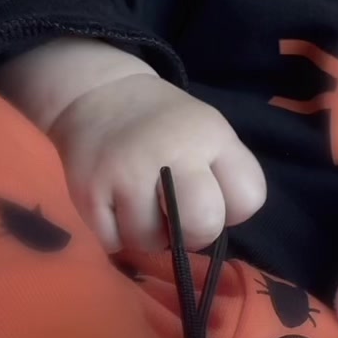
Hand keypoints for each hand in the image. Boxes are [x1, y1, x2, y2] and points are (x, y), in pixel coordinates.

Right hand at [46, 69, 265, 252]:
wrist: (97, 94)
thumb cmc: (164, 124)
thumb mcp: (208, 131)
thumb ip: (222, 176)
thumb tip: (211, 231)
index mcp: (210, 136)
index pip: (249, 197)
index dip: (233, 208)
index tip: (213, 194)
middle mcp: (169, 152)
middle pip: (203, 225)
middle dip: (192, 233)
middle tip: (176, 216)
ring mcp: (126, 173)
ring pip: (151, 242)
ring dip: (148, 234)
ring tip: (141, 205)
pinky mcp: (88, 192)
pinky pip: (114, 243)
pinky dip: (116, 234)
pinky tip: (115, 206)